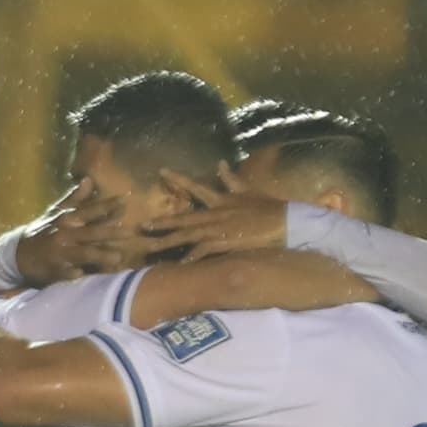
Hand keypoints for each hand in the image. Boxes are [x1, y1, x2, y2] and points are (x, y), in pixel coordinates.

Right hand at [9, 181, 146, 283]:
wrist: (19, 253)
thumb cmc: (43, 231)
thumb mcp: (57, 212)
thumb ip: (76, 198)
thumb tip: (89, 179)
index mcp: (68, 218)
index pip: (91, 210)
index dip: (107, 205)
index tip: (125, 200)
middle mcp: (66, 233)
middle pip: (92, 232)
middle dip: (111, 232)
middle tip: (129, 232)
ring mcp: (61, 252)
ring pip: (84, 253)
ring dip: (100, 255)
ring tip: (118, 258)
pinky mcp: (55, 269)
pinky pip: (66, 273)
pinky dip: (73, 273)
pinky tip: (82, 274)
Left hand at [148, 181, 290, 262]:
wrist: (283, 222)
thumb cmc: (267, 207)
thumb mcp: (248, 190)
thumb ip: (232, 179)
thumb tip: (221, 163)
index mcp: (220, 200)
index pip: (195, 187)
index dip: (178, 180)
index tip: (162, 171)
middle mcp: (215, 214)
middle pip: (183, 218)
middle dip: (162, 222)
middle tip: (142, 225)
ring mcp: (218, 229)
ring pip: (187, 235)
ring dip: (168, 241)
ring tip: (150, 246)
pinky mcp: (225, 243)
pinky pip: (203, 250)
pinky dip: (192, 257)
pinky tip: (179, 263)